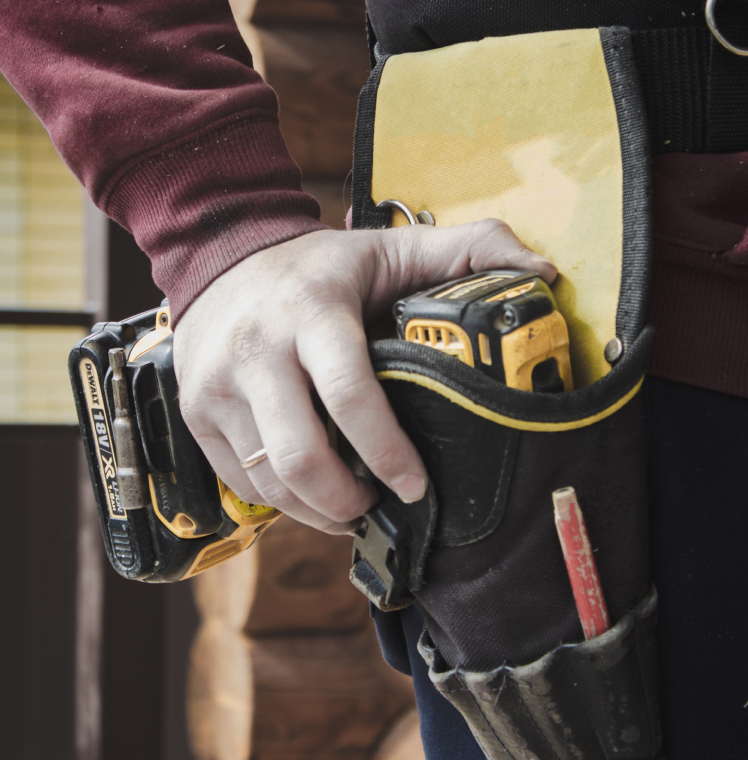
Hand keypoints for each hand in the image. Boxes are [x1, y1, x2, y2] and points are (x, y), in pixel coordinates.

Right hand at [173, 220, 555, 534]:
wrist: (219, 255)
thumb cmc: (317, 266)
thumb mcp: (389, 247)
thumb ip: (466, 251)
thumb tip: (540, 273)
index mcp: (312, 312)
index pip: (350, 395)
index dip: (389, 453)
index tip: (416, 487)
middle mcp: (256, 351)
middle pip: (301, 458)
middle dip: (348, 501)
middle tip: (380, 506)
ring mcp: (218, 387)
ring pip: (270, 482)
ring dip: (317, 512)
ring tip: (351, 507)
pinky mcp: (196, 413)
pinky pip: (241, 483)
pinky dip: (282, 503)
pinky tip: (311, 494)